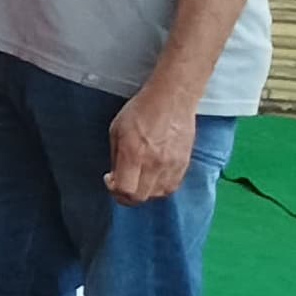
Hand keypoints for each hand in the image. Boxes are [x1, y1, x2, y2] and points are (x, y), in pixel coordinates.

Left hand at [105, 78, 202, 204]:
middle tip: (121, 185)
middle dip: (126, 195)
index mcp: (134, 154)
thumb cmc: (141, 110)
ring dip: (145, 192)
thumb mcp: (116, 130)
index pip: (125, 190)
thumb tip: (116, 175)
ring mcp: (172, 164)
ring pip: (158, 194)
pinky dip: (161, 187)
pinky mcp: (184, 162)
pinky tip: (153, 178)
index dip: (114, 191)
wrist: (172, 98)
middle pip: (141, 196)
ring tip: (138, 180)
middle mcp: (154, 162)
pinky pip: (173, 186)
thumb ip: (116, 156)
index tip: (110, 180)